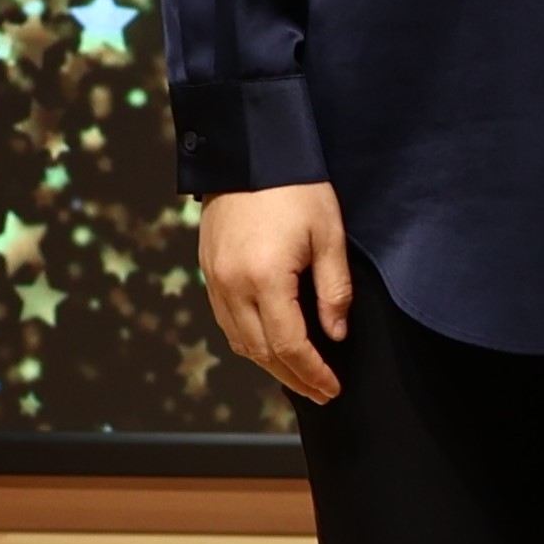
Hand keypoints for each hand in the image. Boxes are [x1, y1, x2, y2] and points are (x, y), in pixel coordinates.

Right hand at [198, 180, 353, 404]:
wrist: (250, 150)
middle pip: (261, 352)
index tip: (333, 388)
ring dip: (269, 364)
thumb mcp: (329, 235)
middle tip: (320, 394)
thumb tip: (336, 335)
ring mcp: (214, 280)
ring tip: (298, 376)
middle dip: (293, 378)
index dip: (312, 372)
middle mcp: (232, 286)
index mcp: (264, 279)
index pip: (290, 345)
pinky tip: (269, 345)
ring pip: (239, 341)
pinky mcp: (207, 270)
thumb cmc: (297, 187)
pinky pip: (225, 321)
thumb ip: (334, 290)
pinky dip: (248, 341)